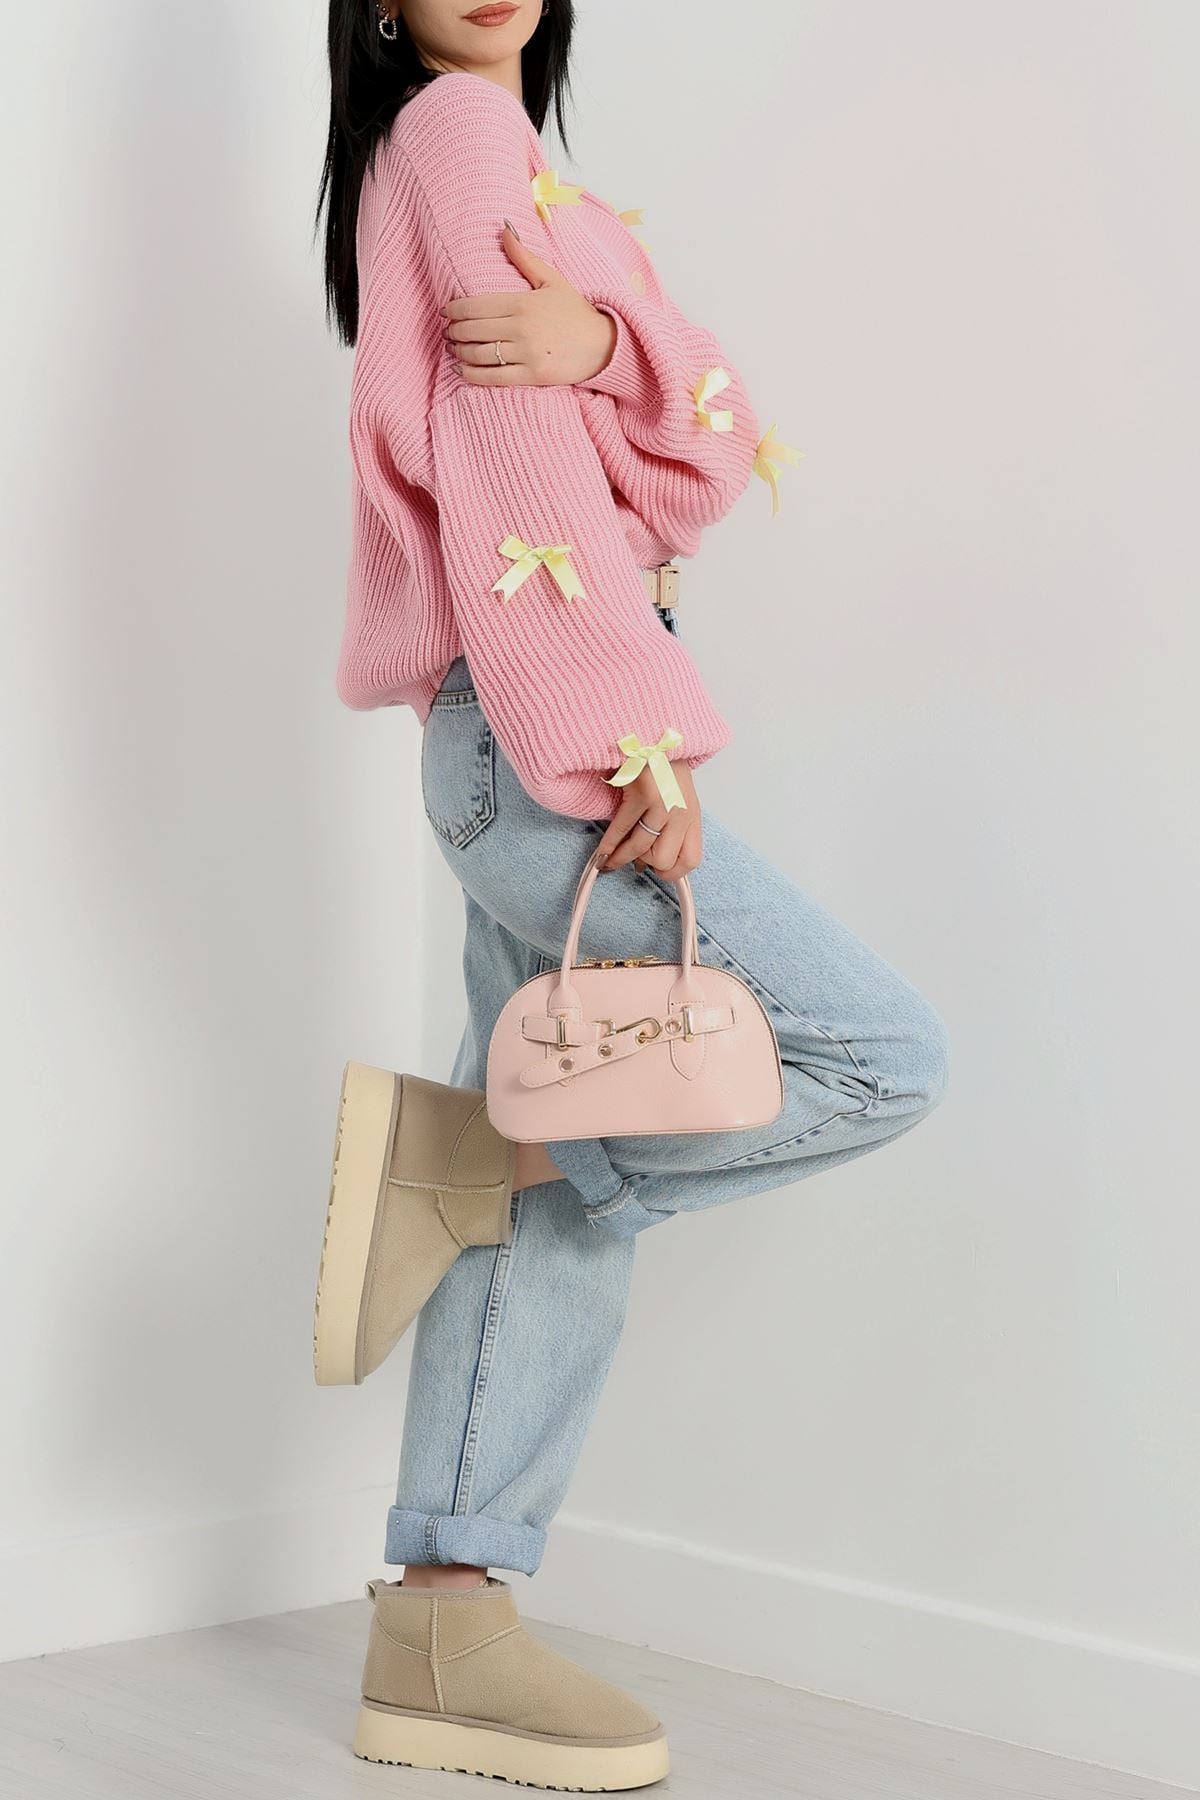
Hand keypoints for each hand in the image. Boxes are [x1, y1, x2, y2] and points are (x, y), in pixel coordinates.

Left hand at [441, 224, 616, 386]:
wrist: (603, 345)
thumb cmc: (575, 312)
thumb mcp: (552, 279)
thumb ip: (524, 257)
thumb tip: (504, 229)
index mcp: (522, 302)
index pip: (474, 306)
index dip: (453, 310)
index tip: (446, 312)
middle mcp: (521, 327)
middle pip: (471, 330)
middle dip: (453, 331)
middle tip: (448, 332)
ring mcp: (526, 353)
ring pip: (478, 354)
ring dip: (459, 352)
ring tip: (454, 349)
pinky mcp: (532, 375)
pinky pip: (492, 377)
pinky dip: (472, 375)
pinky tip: (462, 370)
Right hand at [594, 762, 702, 883]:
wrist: (649, 732)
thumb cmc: (659, 764)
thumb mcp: (674, 798)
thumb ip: (666, 829)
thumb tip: (643, 862)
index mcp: (692, 815)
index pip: (691, 860)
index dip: (672, 873)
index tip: (654, 872)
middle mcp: (681, 812)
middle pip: (665, 860)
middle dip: (645, 864)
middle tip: (630, 859)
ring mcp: (663, 803)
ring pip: (641, 849)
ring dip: (620, 858)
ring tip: (608, 862)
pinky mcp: (641, 793)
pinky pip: (621, 829)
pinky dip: (609, 844)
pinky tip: (602, 851)